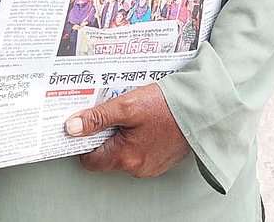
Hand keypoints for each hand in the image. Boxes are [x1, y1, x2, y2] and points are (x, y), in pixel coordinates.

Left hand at [64, 84, 188, 177]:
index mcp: (125, 156)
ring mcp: (150, 166)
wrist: (200, 109)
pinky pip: (140, 152)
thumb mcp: (126, 105)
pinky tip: (144, 121)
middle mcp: (137, 167)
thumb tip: (72, 128)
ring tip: (131, 115)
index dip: (85, 143)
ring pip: (124, 154)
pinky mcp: (161, 161)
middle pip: (107, 156)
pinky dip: (137, 139)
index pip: (90, 160)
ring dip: (122, 136)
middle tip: (113, 113)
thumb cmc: (166, 106)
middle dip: (106, 135)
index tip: (85, 126)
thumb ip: (98, 118)